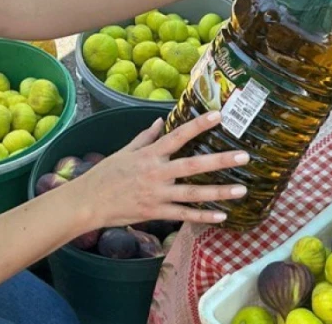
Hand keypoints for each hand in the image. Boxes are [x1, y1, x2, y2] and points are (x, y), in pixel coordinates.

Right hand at [73, 112, 249, 228]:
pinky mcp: (155, 212)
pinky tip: (221, 216)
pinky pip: (183, 214)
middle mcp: (156, 172)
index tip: (218, 115)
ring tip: (241, 190)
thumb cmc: (105, 175)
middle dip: (220, 160)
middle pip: (193, 165)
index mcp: (150, 154)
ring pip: (193, 193)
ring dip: (219, 192)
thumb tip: (161, 120)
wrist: (88, 202)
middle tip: (244, 156)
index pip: (178, 135)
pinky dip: (202, 216)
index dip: (198, 125)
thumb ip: (146, 137)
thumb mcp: (124, 151)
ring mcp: (157, 194)